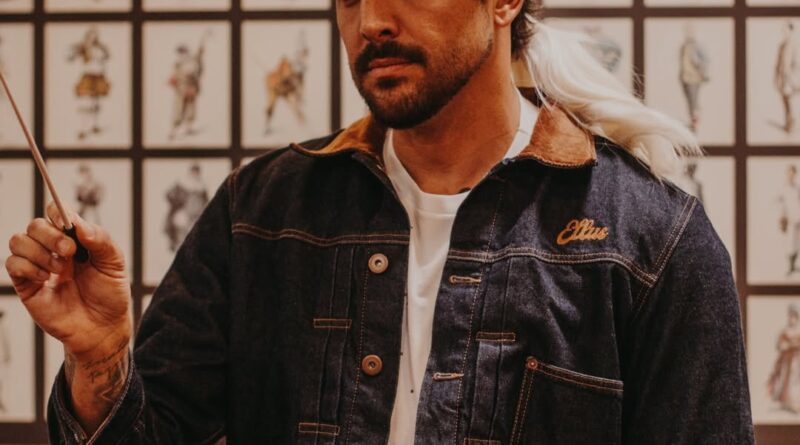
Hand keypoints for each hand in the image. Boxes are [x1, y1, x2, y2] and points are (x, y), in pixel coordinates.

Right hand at [5, 202, 131, 360]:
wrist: (103, 328)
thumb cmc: (110, 294)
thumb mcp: (114, 263)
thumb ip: (100, 240)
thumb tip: (78, 223)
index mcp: (75, 239)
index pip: (56, 213)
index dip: (56, 212)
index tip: (66, 224)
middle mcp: (53, 249)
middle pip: (35, 225)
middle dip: (50, 235)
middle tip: (69, 251)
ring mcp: (38, 266)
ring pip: (18, 240)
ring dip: (38, 251)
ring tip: (59, 270)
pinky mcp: (26, 285)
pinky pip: (12, 264)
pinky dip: (27, 266)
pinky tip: (46, 279)